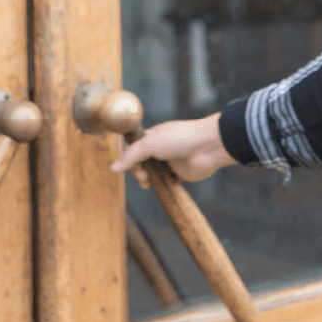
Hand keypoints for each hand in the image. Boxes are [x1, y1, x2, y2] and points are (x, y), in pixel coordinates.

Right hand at [110, 113, 236, 188]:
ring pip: (150, 173)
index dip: (128, 157)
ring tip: (146, 181)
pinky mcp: (177, 174)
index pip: (133, 147)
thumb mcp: (149, 144)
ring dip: (144, 178)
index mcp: (152, 136)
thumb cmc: (180, 138)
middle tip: (142, 173)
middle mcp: (159, 148)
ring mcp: (168, 161)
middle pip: (139, 162)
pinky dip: (156, 185)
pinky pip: (163, 181)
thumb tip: (113, 168)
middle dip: (136, 169)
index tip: (127, 164)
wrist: (207, 147)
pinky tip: (153, 186)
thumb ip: (131, 156)